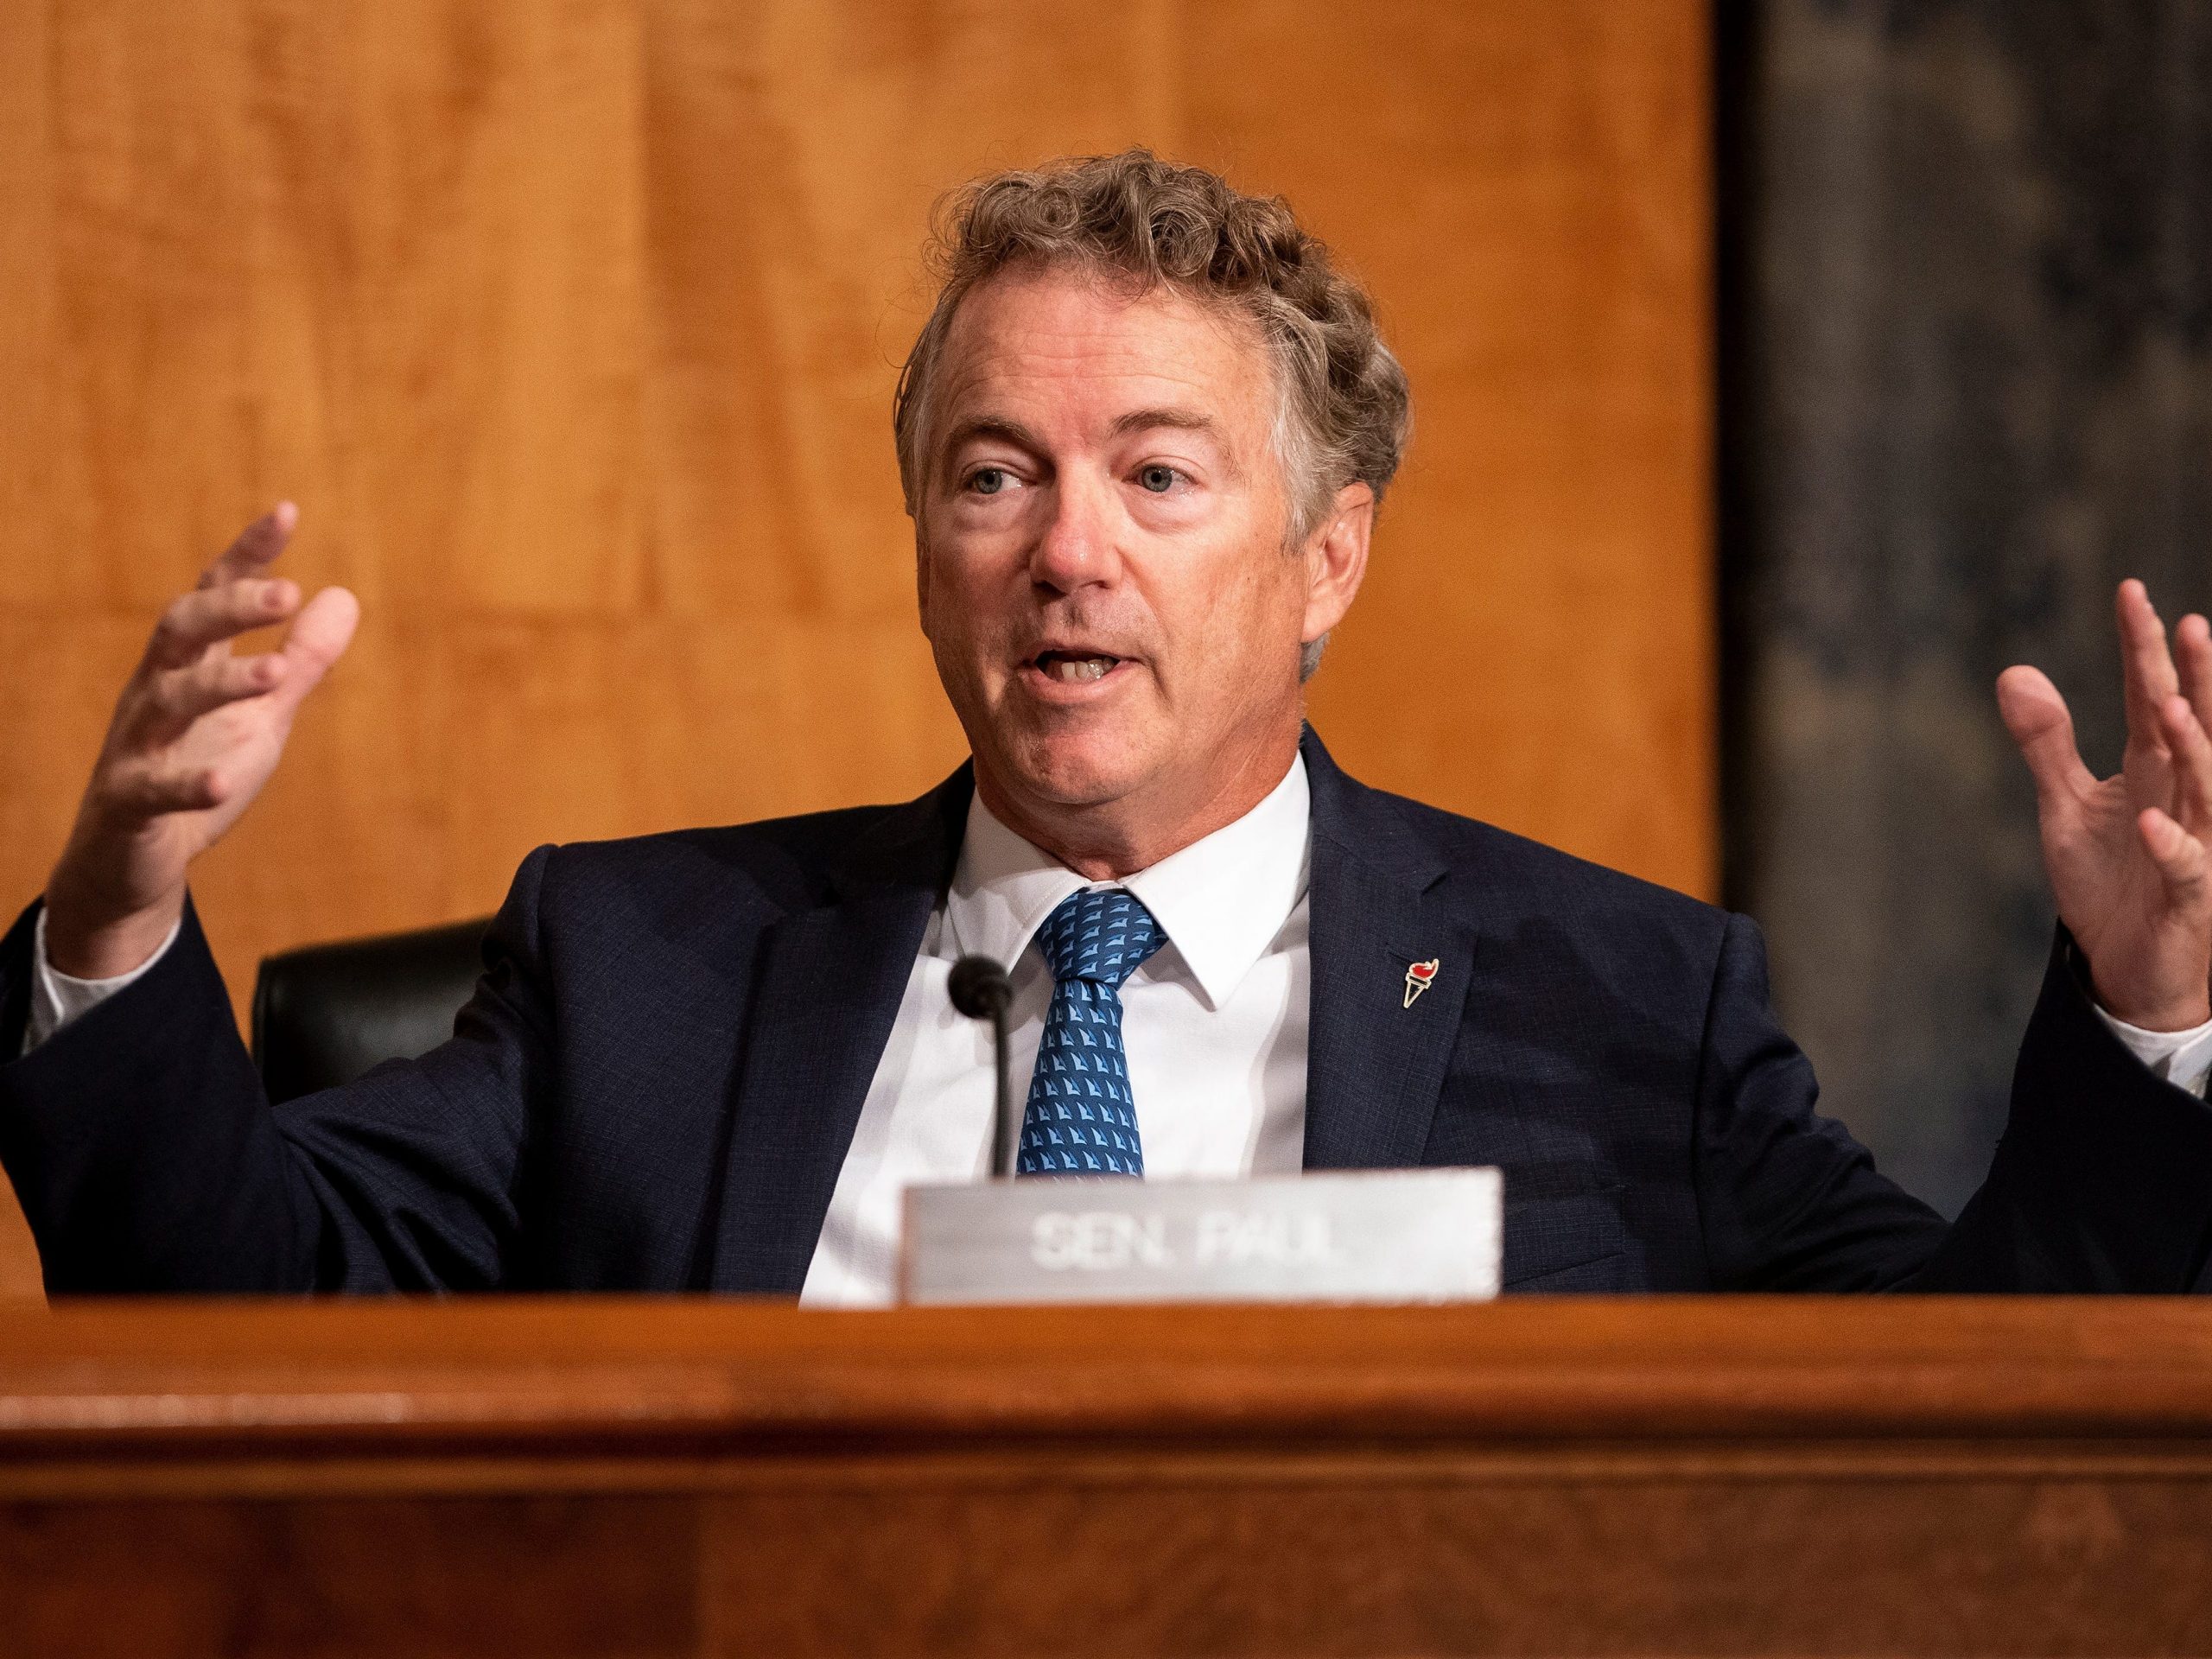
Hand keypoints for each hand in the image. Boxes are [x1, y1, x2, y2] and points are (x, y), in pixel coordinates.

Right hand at [42, 505, 358, 978]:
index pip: (212, 595)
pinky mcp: (129, 803)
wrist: (133, 861)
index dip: (247, 554)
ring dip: (221, 683)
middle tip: (286, 590)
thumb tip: (342, 594)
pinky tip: (220, 782)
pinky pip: (152, 789)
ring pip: (167, 701)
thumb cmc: (199, 771)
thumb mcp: (262, 715)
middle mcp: (155, 693)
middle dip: (228, 607)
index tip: (287, 511)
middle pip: (180, 631)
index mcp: (188, 667)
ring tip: (276, 672)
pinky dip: (187, 784)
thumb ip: (300, 660)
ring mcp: (136, 746)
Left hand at [1998, 580, 2211, 1030]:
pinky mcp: (2188, 897)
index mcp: (2152, 768)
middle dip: (2194, 679)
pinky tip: (2148, 820)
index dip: (2143, 649)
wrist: (2128, 964)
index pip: (2149, 696)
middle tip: (2191, 623)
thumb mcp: (2067, 805)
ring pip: (2205, 788)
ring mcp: (2194, 843)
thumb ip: (2046, 742)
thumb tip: (2015, 673)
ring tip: (2168, 704)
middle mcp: (2181, 796)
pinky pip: (2186, 867)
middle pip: (2190, 728)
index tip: (2131, 592)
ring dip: (2192, 746)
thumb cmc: (2110, 881)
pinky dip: (2171, 844)